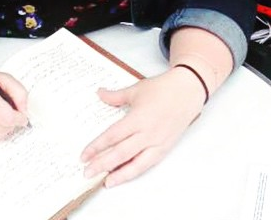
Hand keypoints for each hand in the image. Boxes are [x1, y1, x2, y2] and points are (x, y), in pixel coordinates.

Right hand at [0, 70, 28, 141]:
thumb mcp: (2, 78)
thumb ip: (18, 91)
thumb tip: (23, 111)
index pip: (7, 117)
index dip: (19, 118)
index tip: (23, 116)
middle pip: (3, 128)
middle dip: (12, 123)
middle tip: (13, 115)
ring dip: (4, 128)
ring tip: (2, 117)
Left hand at [80, 67, 205, 186]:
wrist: (187, 92)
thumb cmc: (161, 89)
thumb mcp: (136, 89)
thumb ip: (115, 96)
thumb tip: (99, 93)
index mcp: (138, 118)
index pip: (113, 136)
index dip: (97, 146)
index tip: (84, 155)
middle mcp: (147, 133)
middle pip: (121, 153)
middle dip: (102, 164)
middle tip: (87, 172)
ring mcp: (157, 143)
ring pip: (136, 163)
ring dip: (119, 174)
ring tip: (105, 182)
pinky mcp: (165, 148)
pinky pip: (148, 164)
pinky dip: (135, 171)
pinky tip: (124, 176)